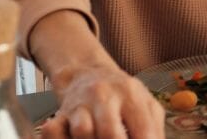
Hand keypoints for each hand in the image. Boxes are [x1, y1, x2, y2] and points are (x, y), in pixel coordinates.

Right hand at [41, 63, 164, 138]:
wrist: (88, 73)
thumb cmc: (121, 95)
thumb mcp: (145, 104)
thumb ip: (153, 127)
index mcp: (131, 95)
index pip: (143, 129)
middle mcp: (104, 96)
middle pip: (110, 133)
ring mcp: (80, 105)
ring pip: (83, 131)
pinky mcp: (58, 115)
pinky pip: (53, 132)